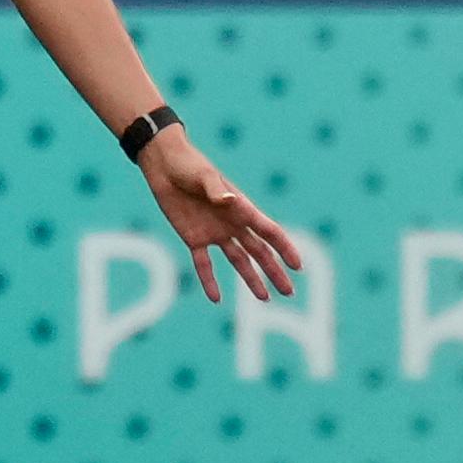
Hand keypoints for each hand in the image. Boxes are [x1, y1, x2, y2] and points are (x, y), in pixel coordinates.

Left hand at [140, 132, 302, 303]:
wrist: (164, 164)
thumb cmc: (189, 164)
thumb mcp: (203, 175)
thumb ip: (215, 190)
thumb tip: (229, 201)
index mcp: (241, 208)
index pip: (269, 232)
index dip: (285, 248)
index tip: (298, 266)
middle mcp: (232, 223)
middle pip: (259, 252)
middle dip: (275, 271)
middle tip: (289, 292)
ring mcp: (215, 232)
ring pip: (238, 261)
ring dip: (251, 279)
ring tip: (265, 299)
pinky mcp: (194, 238)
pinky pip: (204, 264)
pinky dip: (209, 281)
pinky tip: (216, 299)